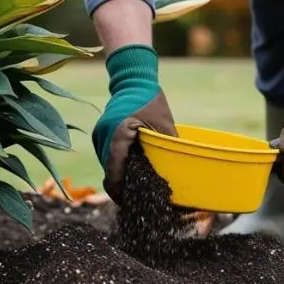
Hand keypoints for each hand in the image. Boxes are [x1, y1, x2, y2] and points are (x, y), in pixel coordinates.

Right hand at [92, 45, 175, 202]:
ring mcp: (99, 136)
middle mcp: (103, 137)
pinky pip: (108, 156)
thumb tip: (183, 172)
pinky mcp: (101, 135)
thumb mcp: (164, 125)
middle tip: (138, 201)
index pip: (113, 172)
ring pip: (107, 166)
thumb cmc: (151, 100)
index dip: (120, 192)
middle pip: (109, 172)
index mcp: (117, 135)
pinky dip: (118, 166)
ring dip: (119, 177)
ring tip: (136, 189)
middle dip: (121, 188)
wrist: (133, 79)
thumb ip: (168, 147)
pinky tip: (131, 172)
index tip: (130, 204)